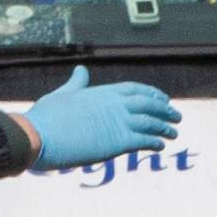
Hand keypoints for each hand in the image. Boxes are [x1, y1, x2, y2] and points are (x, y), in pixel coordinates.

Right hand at [21, 65, 180, 172]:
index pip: (135, 89)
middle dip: (165, 109)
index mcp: (103, 92)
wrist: (39, 135)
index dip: (152, 93)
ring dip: (165, 128)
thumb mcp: (64, 94)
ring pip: (151, 123)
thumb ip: (77, 83)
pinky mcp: (118, 141)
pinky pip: (145, 141)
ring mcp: (118, 122)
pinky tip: (160, 147)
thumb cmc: (47, 116)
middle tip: (176, 115)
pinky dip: (155, 143)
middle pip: (149, 104)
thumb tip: (81, 69)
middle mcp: (115, 104)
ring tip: (174, 133)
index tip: (162, 98)